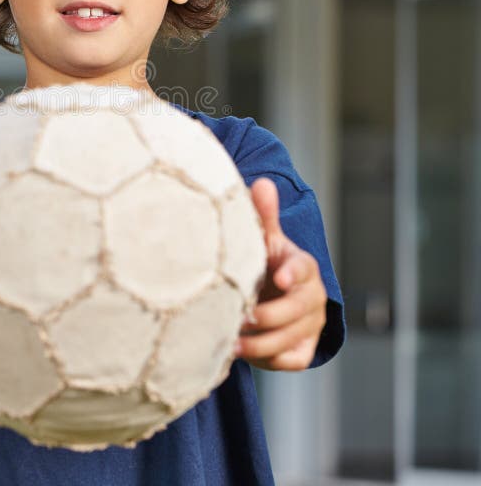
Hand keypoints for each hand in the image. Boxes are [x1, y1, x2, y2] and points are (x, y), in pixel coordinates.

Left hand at [234, 177, 327, 370]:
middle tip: (239, 318)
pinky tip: (241, 353)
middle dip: (268, 316)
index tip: (279, 277)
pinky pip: (290, 360)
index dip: (293, 272)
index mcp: (303, 266)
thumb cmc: (267, 262)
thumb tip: (263, 183)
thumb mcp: (266, 239)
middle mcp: (313, 296)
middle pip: (297, 310)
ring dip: (261, 343)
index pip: (303, 268)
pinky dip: (267, 360)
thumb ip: (264, 216)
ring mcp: (311, 325)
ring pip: (291, 338)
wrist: (275, 295)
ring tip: (231, 342)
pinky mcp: (304, 349)